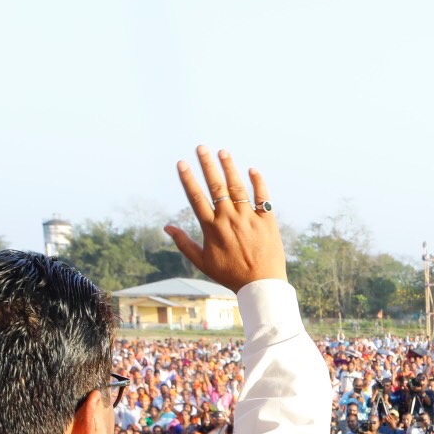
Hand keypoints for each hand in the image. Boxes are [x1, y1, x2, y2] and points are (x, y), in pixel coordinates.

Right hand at [165, 146, 287, 290]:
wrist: (261, 285)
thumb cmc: (230, 275)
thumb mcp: (202, 262)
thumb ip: (183, 243)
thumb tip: (166, 227)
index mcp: (212, 228)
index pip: (196, 197)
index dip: (188, 179)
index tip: (181, 163)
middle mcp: (229, 220)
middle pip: (216, 187)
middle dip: (207, 165)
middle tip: (200, 147)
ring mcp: (249, 219)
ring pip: (237, 188)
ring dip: (229, 168)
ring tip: (222, 152)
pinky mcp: (267, 222)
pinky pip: (263, 198)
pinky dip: (258, 183)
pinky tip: (252, 170)